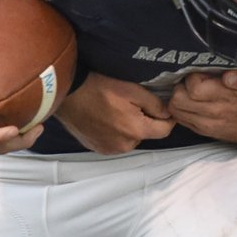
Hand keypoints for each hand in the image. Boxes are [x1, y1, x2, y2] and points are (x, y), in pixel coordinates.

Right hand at [56, 72, 171, 153]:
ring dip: (129, 128)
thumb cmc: (99, 88)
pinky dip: (115, 132)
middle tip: (131, 104)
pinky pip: (115, 142)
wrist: (68, 94)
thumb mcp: (132, 89)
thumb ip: (155, 104)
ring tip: (116, 110)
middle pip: (146, 134)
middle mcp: (124, 145)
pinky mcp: (97, 148)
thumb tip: (168, 114)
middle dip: (144, 121)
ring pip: (130, 139)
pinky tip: (105, 118)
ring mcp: (109, 149)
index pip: (165, 130)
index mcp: (136, 131)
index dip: (167, 118)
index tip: (161, 108)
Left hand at [169, 70, 236, 144]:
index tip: (202, 72)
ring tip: (191, 90)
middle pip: (178, 99)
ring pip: (175, 110)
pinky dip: (180, 108)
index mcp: (225, 99)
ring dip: (179, 97)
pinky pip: (180, 118)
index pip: (194, 87)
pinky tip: (191, 101)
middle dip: (182, 86)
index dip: (194, 76)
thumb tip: (228, 76)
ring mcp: (205, 125)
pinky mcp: (202, 131)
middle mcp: (213, 114)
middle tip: (193, 80)